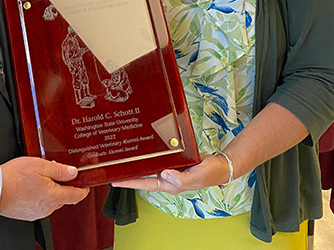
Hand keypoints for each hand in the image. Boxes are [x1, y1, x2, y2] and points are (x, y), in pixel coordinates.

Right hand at [0, 157, 89, 220]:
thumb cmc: (15, 178)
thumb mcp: (41, 166)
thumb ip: (60, 170)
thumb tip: (74, 172)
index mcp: (54, 197)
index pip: (76, 196)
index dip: (83, 189)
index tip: (86, 184)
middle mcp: (47, 208)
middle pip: (62, 198)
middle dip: (62, 186)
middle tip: (55, 172)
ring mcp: (36, 213)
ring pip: (50, 201)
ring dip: (49, 191)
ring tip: (38, 177)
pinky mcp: (26, 214)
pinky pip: (39, 204)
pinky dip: (39, 196)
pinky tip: (29, 186)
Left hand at [111, 154, 229, 194]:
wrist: (220, 165)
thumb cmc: (209, 173)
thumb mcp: (196, 177)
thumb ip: (181, 178)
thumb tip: (164, 174)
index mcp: (170, 184)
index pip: (146, 184)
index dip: (130, 182)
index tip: (115, 180)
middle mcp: (167, 178)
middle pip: (144, 176)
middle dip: (129, 172)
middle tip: (113, 166)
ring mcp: (169, 169)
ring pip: (150, 166)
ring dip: (138, 162)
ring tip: (123, 157)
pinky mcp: (173, 160)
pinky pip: (159, 158)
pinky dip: (150, 154)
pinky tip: (143, 148)